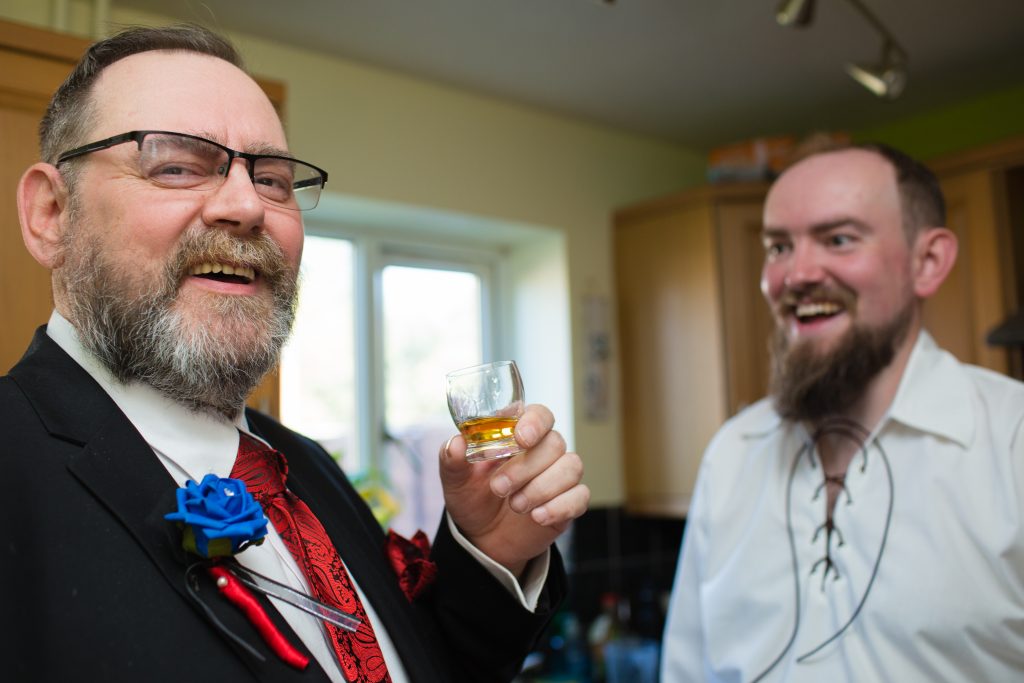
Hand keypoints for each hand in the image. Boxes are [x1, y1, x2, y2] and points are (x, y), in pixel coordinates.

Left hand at [439, 404, 588, 577]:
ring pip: (571, 467)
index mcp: (518, 434)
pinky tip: (537, 516)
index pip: (539, 414)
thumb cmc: (473, 497)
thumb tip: (455, 443)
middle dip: (526, 466)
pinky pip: (579, 496)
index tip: (521, 438)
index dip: (534, 422)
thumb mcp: (455, 480)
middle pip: (554, 442)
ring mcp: (559, 476)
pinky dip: (559, 506)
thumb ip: (452, 459)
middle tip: (498, 488)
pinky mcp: (569, 501)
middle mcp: (543, 450)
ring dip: (542, 487)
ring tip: (515, 505)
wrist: (483, 538)